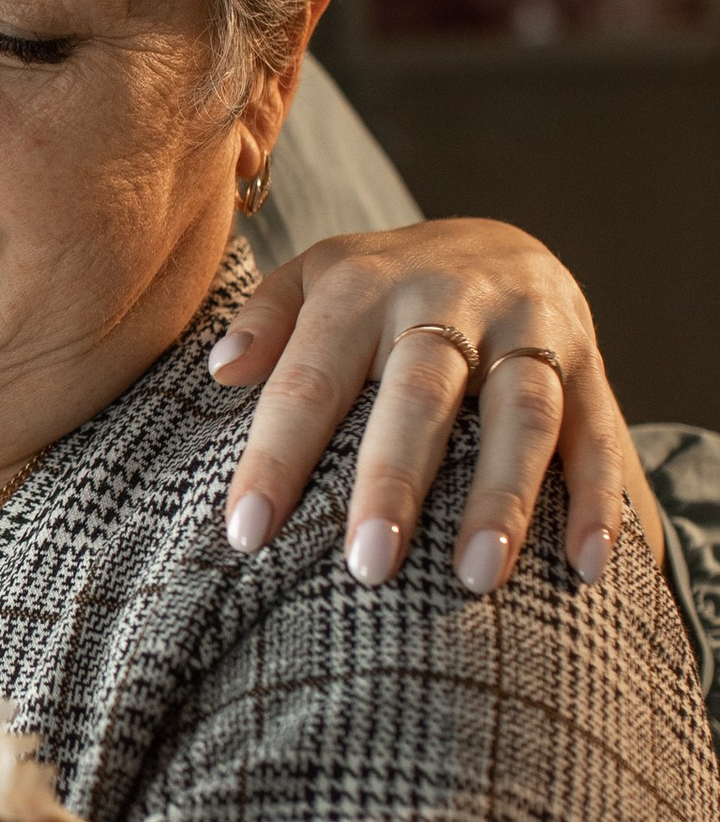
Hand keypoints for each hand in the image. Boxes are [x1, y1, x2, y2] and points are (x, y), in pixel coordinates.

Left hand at [209, 220, 647, 594]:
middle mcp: (450, 297)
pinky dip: (598, 497)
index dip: (277, 455)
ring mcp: (528, 325)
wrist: (499, 243)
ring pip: (520, 410)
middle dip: (394, 478)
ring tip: (474, 577)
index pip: (311, 376)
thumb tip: (221, 368)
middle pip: (421, 391)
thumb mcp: (315, 279)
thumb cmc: (381, 288)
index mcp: (364, 286)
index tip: (248, 533)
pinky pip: (599, 429)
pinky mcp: (589, 358)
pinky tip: (585, 565)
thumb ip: (265, 319)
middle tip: (368, 565)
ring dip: (501, 495)